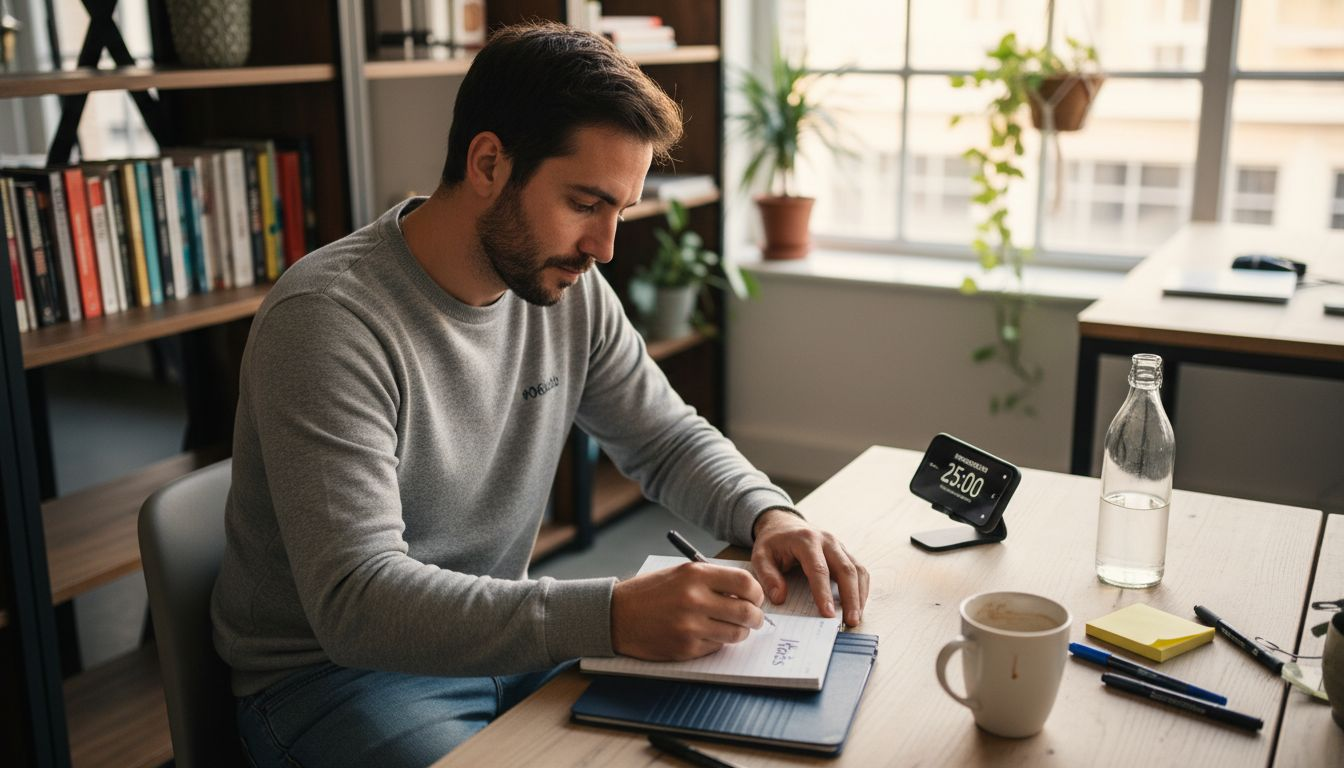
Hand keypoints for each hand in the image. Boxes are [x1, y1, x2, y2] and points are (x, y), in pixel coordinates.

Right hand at [611, 562, 766, 660]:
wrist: (617, 615)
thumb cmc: (650, 592)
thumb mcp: (680, 573)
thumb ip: (712, 579)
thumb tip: (746, 592)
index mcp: (695, 575)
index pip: (745, 583)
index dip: (756, 593)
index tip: (755, 598)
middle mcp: (695, 599)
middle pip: (746, 612)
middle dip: (756, 617)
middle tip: (755, 618)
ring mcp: (690, 626)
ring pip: (736, 634)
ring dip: (740, 632)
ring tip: (734, 628)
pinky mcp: (686, 648)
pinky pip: (717, 647)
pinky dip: (718, 642)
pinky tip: (707, 634)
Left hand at [751, 509, 868, 626]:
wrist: (783, 523)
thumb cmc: (773, 542)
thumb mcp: (760, 556)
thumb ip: (768, 577)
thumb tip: (780, 598)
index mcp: (806, 540)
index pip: (819, 569)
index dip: (824, 593)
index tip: (827, 613)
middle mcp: (827, 541)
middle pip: (846, 569)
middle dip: (851, 598)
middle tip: (850, 621)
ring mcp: (839, 545)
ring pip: (857, 570)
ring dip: (859, 595)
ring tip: (855, 617)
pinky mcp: (844, 552)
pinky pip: (859, 570)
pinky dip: (861, 588)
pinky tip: (857, 605)